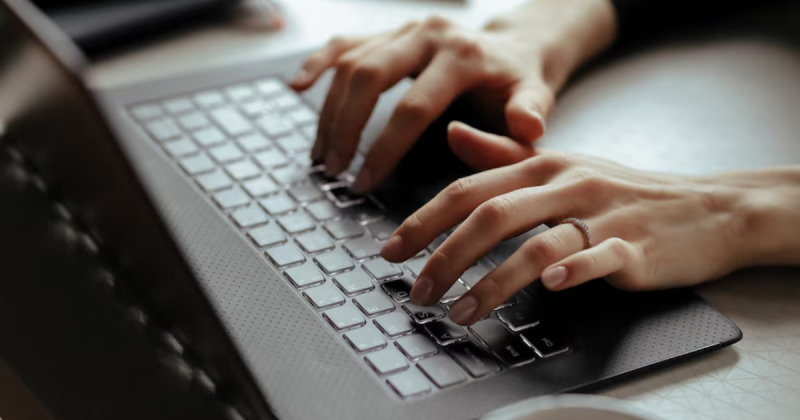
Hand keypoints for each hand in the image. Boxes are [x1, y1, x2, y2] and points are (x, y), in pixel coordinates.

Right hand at [290, 0, 616, 190]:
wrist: (515, 47)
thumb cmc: (521, 84)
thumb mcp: (536, 101)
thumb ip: (525, 120)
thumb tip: (497, 132)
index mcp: (464, 55)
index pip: (413, 106)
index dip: (383, 149)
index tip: (364, 183)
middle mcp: (429, 34)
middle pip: (369, 77)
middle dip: (346, 128)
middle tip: (333, 170)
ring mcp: (405, 29)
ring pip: (351, 62)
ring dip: (329, 110)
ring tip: (321, 154)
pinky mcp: (390, 32)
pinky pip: (345, 43)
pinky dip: (318, 63)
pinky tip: (297, 86)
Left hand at [380, 123, 790, 325]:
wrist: (707, 207)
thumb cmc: (624, 190)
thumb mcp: (562, 165)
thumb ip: (504, 155)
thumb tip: (452, 135)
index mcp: (543, 165)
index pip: (469, 189)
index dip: (424, 220)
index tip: (391, 251)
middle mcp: (566, 184)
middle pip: (492, 216)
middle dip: (445, 255)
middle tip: (418, 291)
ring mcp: (602, 214)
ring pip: (536, 244)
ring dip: (491, 281)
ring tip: (460, 312)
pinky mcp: (635, 246)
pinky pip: (598, 257)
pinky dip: (572, 271)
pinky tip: (549, 288)